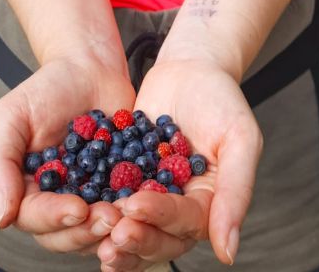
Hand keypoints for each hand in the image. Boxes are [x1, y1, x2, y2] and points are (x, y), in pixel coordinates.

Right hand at [0, 53, 136, 256]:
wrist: (90, 66)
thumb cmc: (47, 88)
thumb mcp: (12, 116)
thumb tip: (0, 218)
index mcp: (25, 189)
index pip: (33, 218)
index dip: (54, 219)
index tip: (77, 209)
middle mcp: (55, 199)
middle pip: (64, 235)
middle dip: (86, 231)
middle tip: (110, 216)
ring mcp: (88, 195)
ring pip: (95, 230)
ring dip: (111, 228)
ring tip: (128, 213)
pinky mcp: (118, 186)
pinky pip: (124, 208)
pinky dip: (134, 212)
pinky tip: (147, 205)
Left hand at [96, 59, 262, 270]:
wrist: (190, 67)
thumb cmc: (221, 98)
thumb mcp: (239, 138)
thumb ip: (236, 191)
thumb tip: (227, 252)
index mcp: (208, 203)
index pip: (185, 223)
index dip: (160, 218)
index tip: (135, 205)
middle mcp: (179, 205)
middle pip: (158, 238)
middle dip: (134, 237)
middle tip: (111, 231)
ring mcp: (151, 192)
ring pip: (132, 227)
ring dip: (112, 234)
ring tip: (92, 227)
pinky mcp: (125, 177)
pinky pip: (110, 198)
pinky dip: (97, 207)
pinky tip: (79, 208)